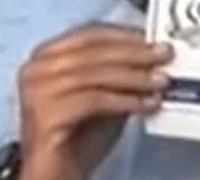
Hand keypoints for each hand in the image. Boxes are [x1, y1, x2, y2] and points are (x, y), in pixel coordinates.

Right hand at [16, 24, 171, 179]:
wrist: (53, 176)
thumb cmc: (76, 140)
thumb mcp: (101, 99)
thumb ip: (117, 77)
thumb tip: (151, 59)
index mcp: (44, 58)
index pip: (86, 35)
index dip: (123, 35)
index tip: (153, 37)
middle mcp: (35, 70)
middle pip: (92, 51)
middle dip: (133, 52)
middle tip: (164, 54)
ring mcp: (37, 91)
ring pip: (94, 73)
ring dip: (134, 76)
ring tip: (161, 81)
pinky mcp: (46, 114)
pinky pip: (94, 100)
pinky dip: (125, 100)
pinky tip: (147, 104)